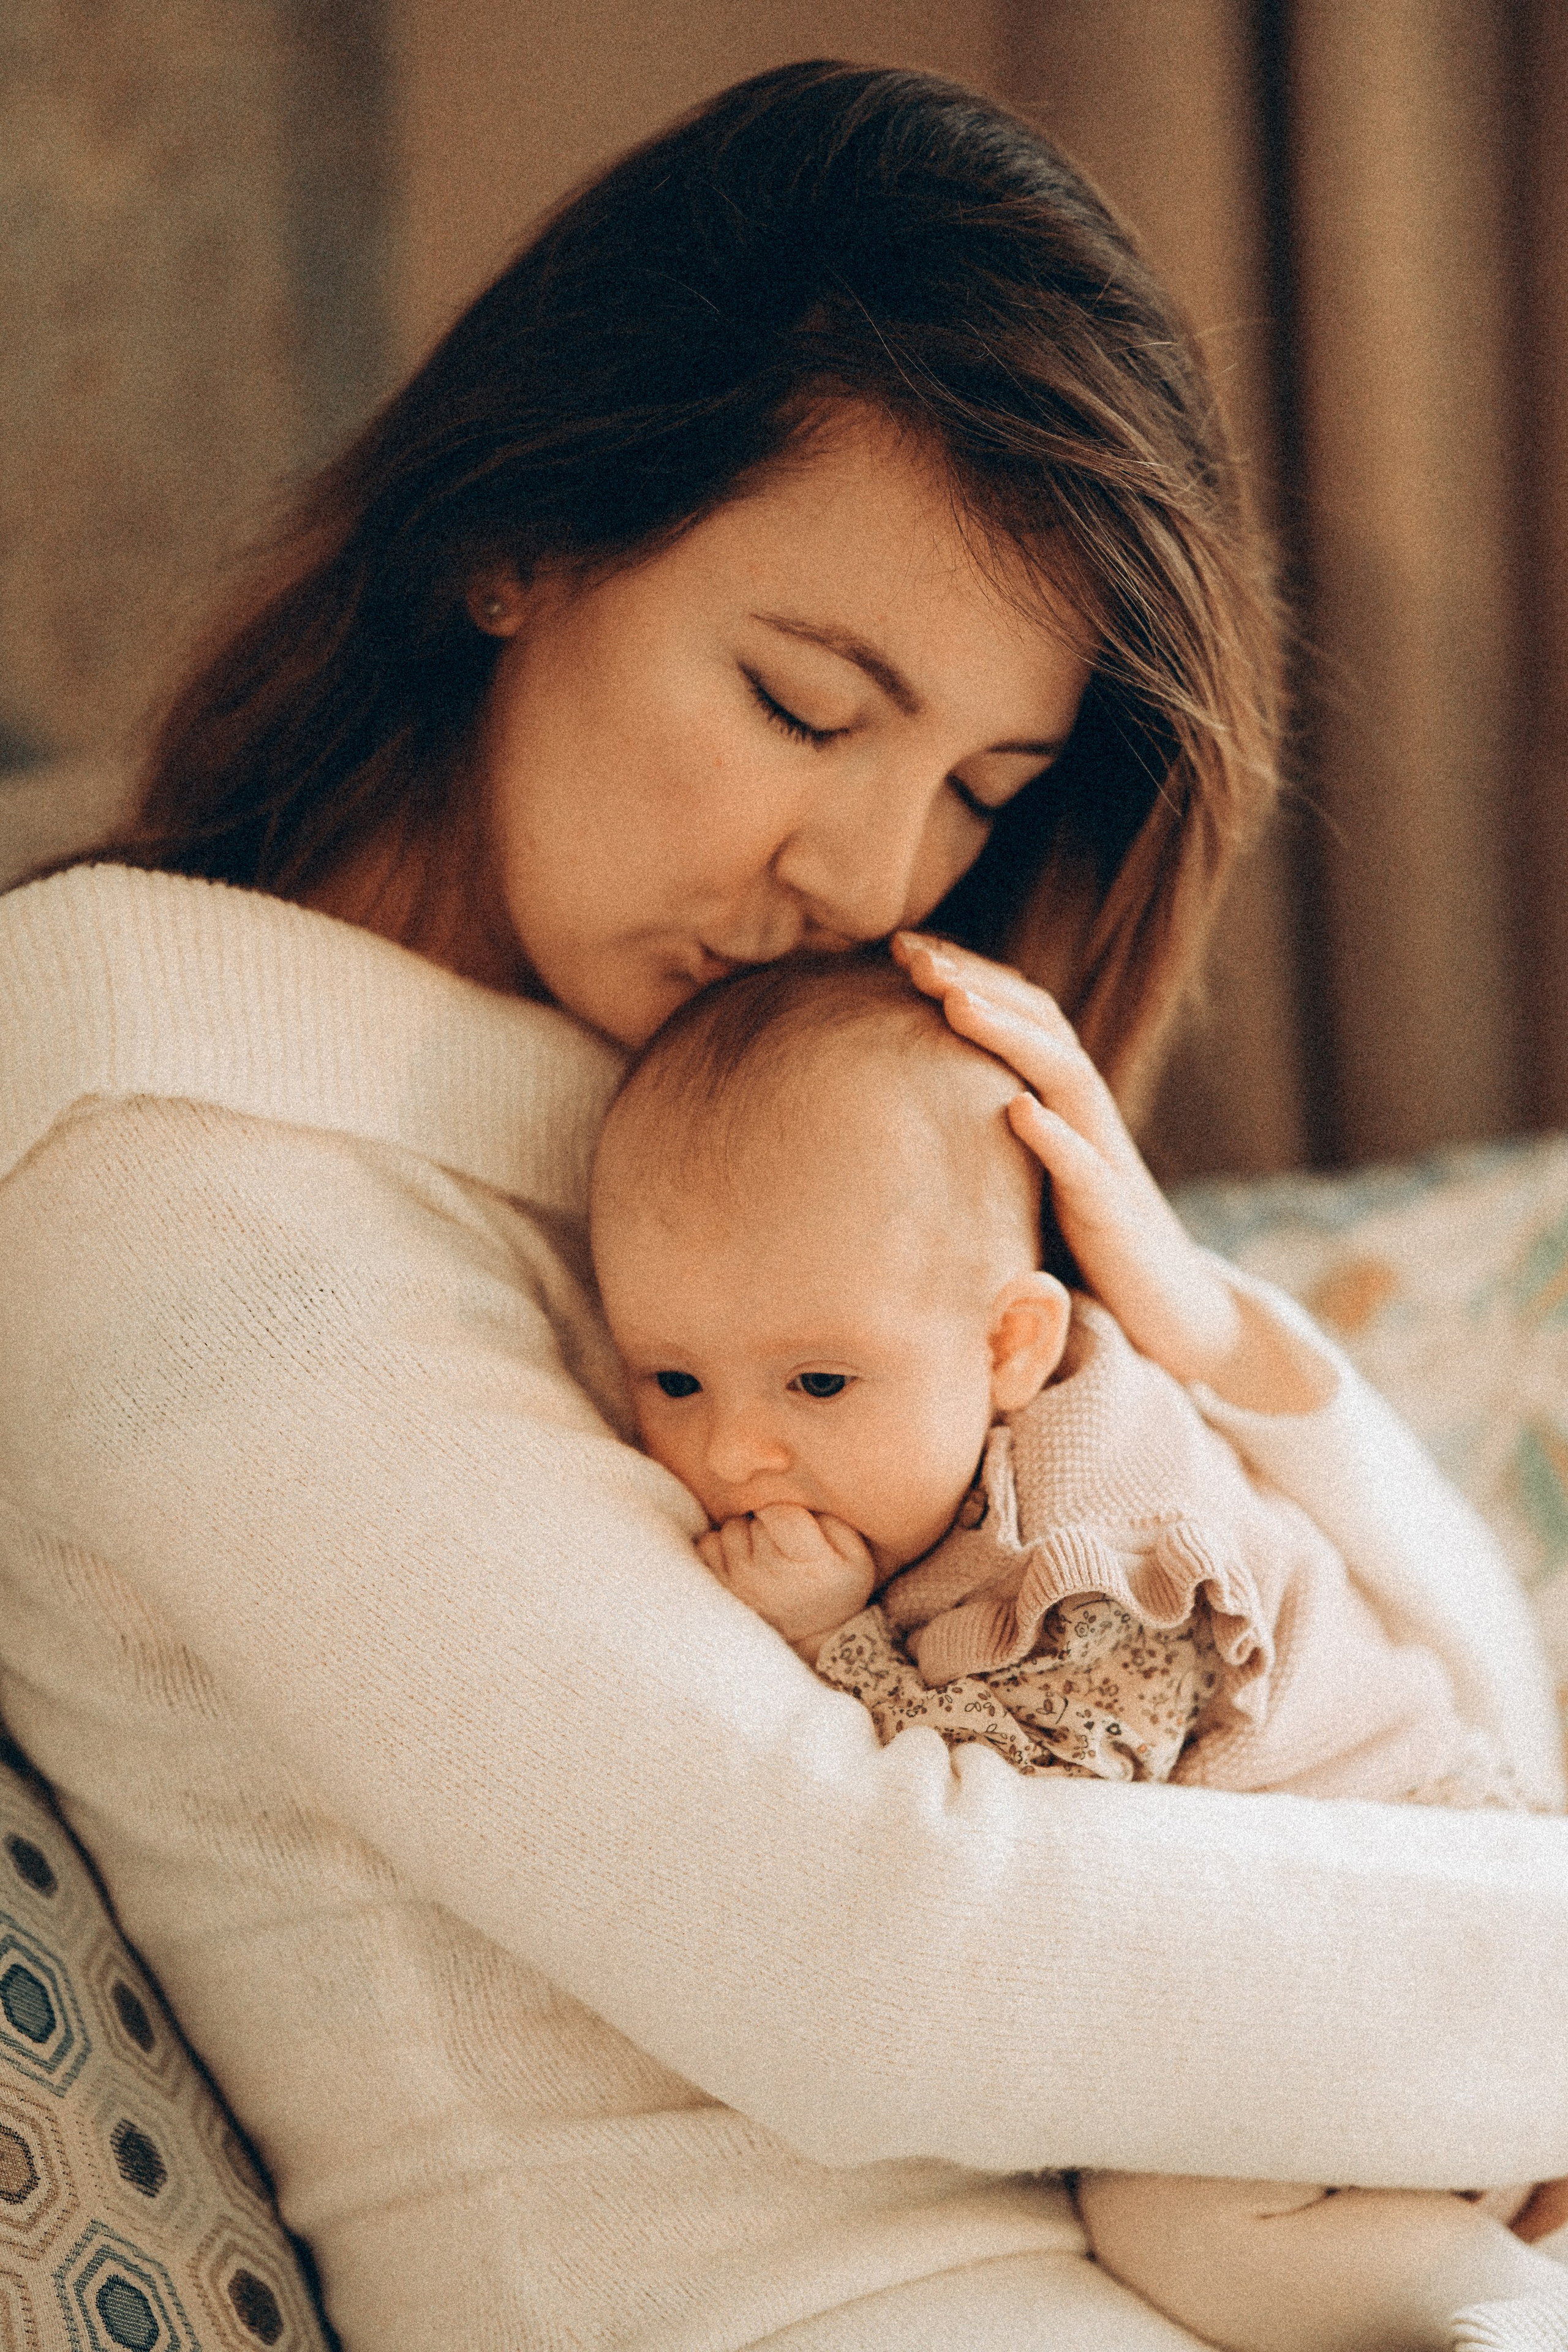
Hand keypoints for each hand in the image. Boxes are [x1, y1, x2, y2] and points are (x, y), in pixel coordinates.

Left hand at [697, 1505, 876, 1655]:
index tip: (794, 1520)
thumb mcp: (855, 1555)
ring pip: (731, 1528)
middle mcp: (768, 1572)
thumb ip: (831, 1520)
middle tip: (782, 1538)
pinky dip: (721, 1545)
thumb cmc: (837, 1587)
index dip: (786, 1508)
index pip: (781, 1513)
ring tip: (764, 1547)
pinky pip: (707, 1545)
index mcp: (808, 1561)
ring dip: (745, 1530)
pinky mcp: (720, 1587)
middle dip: (767, 1518)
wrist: (814, 1636)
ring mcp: (740, 1582)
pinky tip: (743, 1556)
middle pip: (754, 1516)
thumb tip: (797, 1499)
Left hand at [892, 934, 1329, 1412]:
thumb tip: (897, 1110)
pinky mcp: (1115, 1216)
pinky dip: (1052, 1135)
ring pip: (1063, 1078)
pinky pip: (1086, 1169)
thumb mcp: (1027, 1179)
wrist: (1171, 1315)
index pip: (1019, 1017)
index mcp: (1062, 1103)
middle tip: (911, 952)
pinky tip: (1015, 1108)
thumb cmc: (1086, 1247)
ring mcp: (1104, 1161)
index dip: (967, 976)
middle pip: (1038, 1026)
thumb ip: (985, 1140)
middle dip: (975, 982)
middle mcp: (1086, 1117)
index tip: (902, 947)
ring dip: (1008, 1036)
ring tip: (954, 1003)